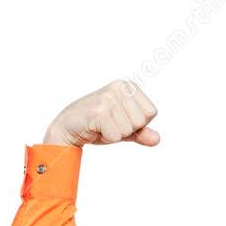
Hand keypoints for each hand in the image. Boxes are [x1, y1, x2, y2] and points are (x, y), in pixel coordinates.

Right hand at [43, 80, 159, 147]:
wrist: (68, 128)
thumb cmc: (97, 126)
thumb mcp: (123, 129)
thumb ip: (141, 133)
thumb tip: (157, 139)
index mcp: (128, 86)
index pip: (151, 112)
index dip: (137, 124)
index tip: (120, 119)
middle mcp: (119, 87)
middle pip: (141, 121)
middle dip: (126, 130)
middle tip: (109, 124)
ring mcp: (108, 98)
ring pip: (129, 130)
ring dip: (115, 134)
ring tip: (102, 126)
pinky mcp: (99, 111)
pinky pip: (116, 136)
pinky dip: (106, 138)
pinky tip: (95, 128)